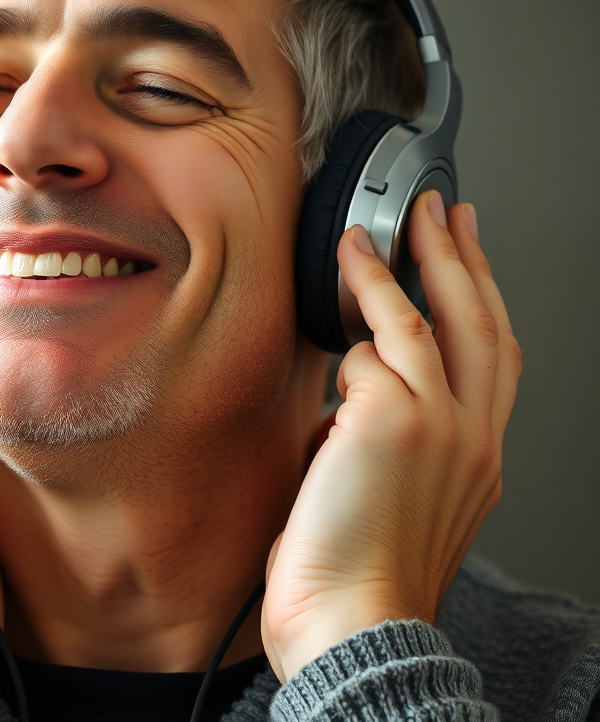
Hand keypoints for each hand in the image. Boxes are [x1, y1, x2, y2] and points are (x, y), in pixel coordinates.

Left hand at [261, 191, 519, 681]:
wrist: (351, 625)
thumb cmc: (357, 575)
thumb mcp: (389, 496)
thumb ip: (383, 440)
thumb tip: (346, 402)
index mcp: (475, 458)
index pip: (493, 362)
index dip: (485, 303)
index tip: (469, 261)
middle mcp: (471, 438)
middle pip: (484, 325)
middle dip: (467, 260)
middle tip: (448, 214)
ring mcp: (439, 425)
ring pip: (440, 317)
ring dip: (419, 258)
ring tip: (394, 222)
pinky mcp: (393, 418)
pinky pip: (376, 342)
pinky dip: (365, 296)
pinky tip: (350, 262)